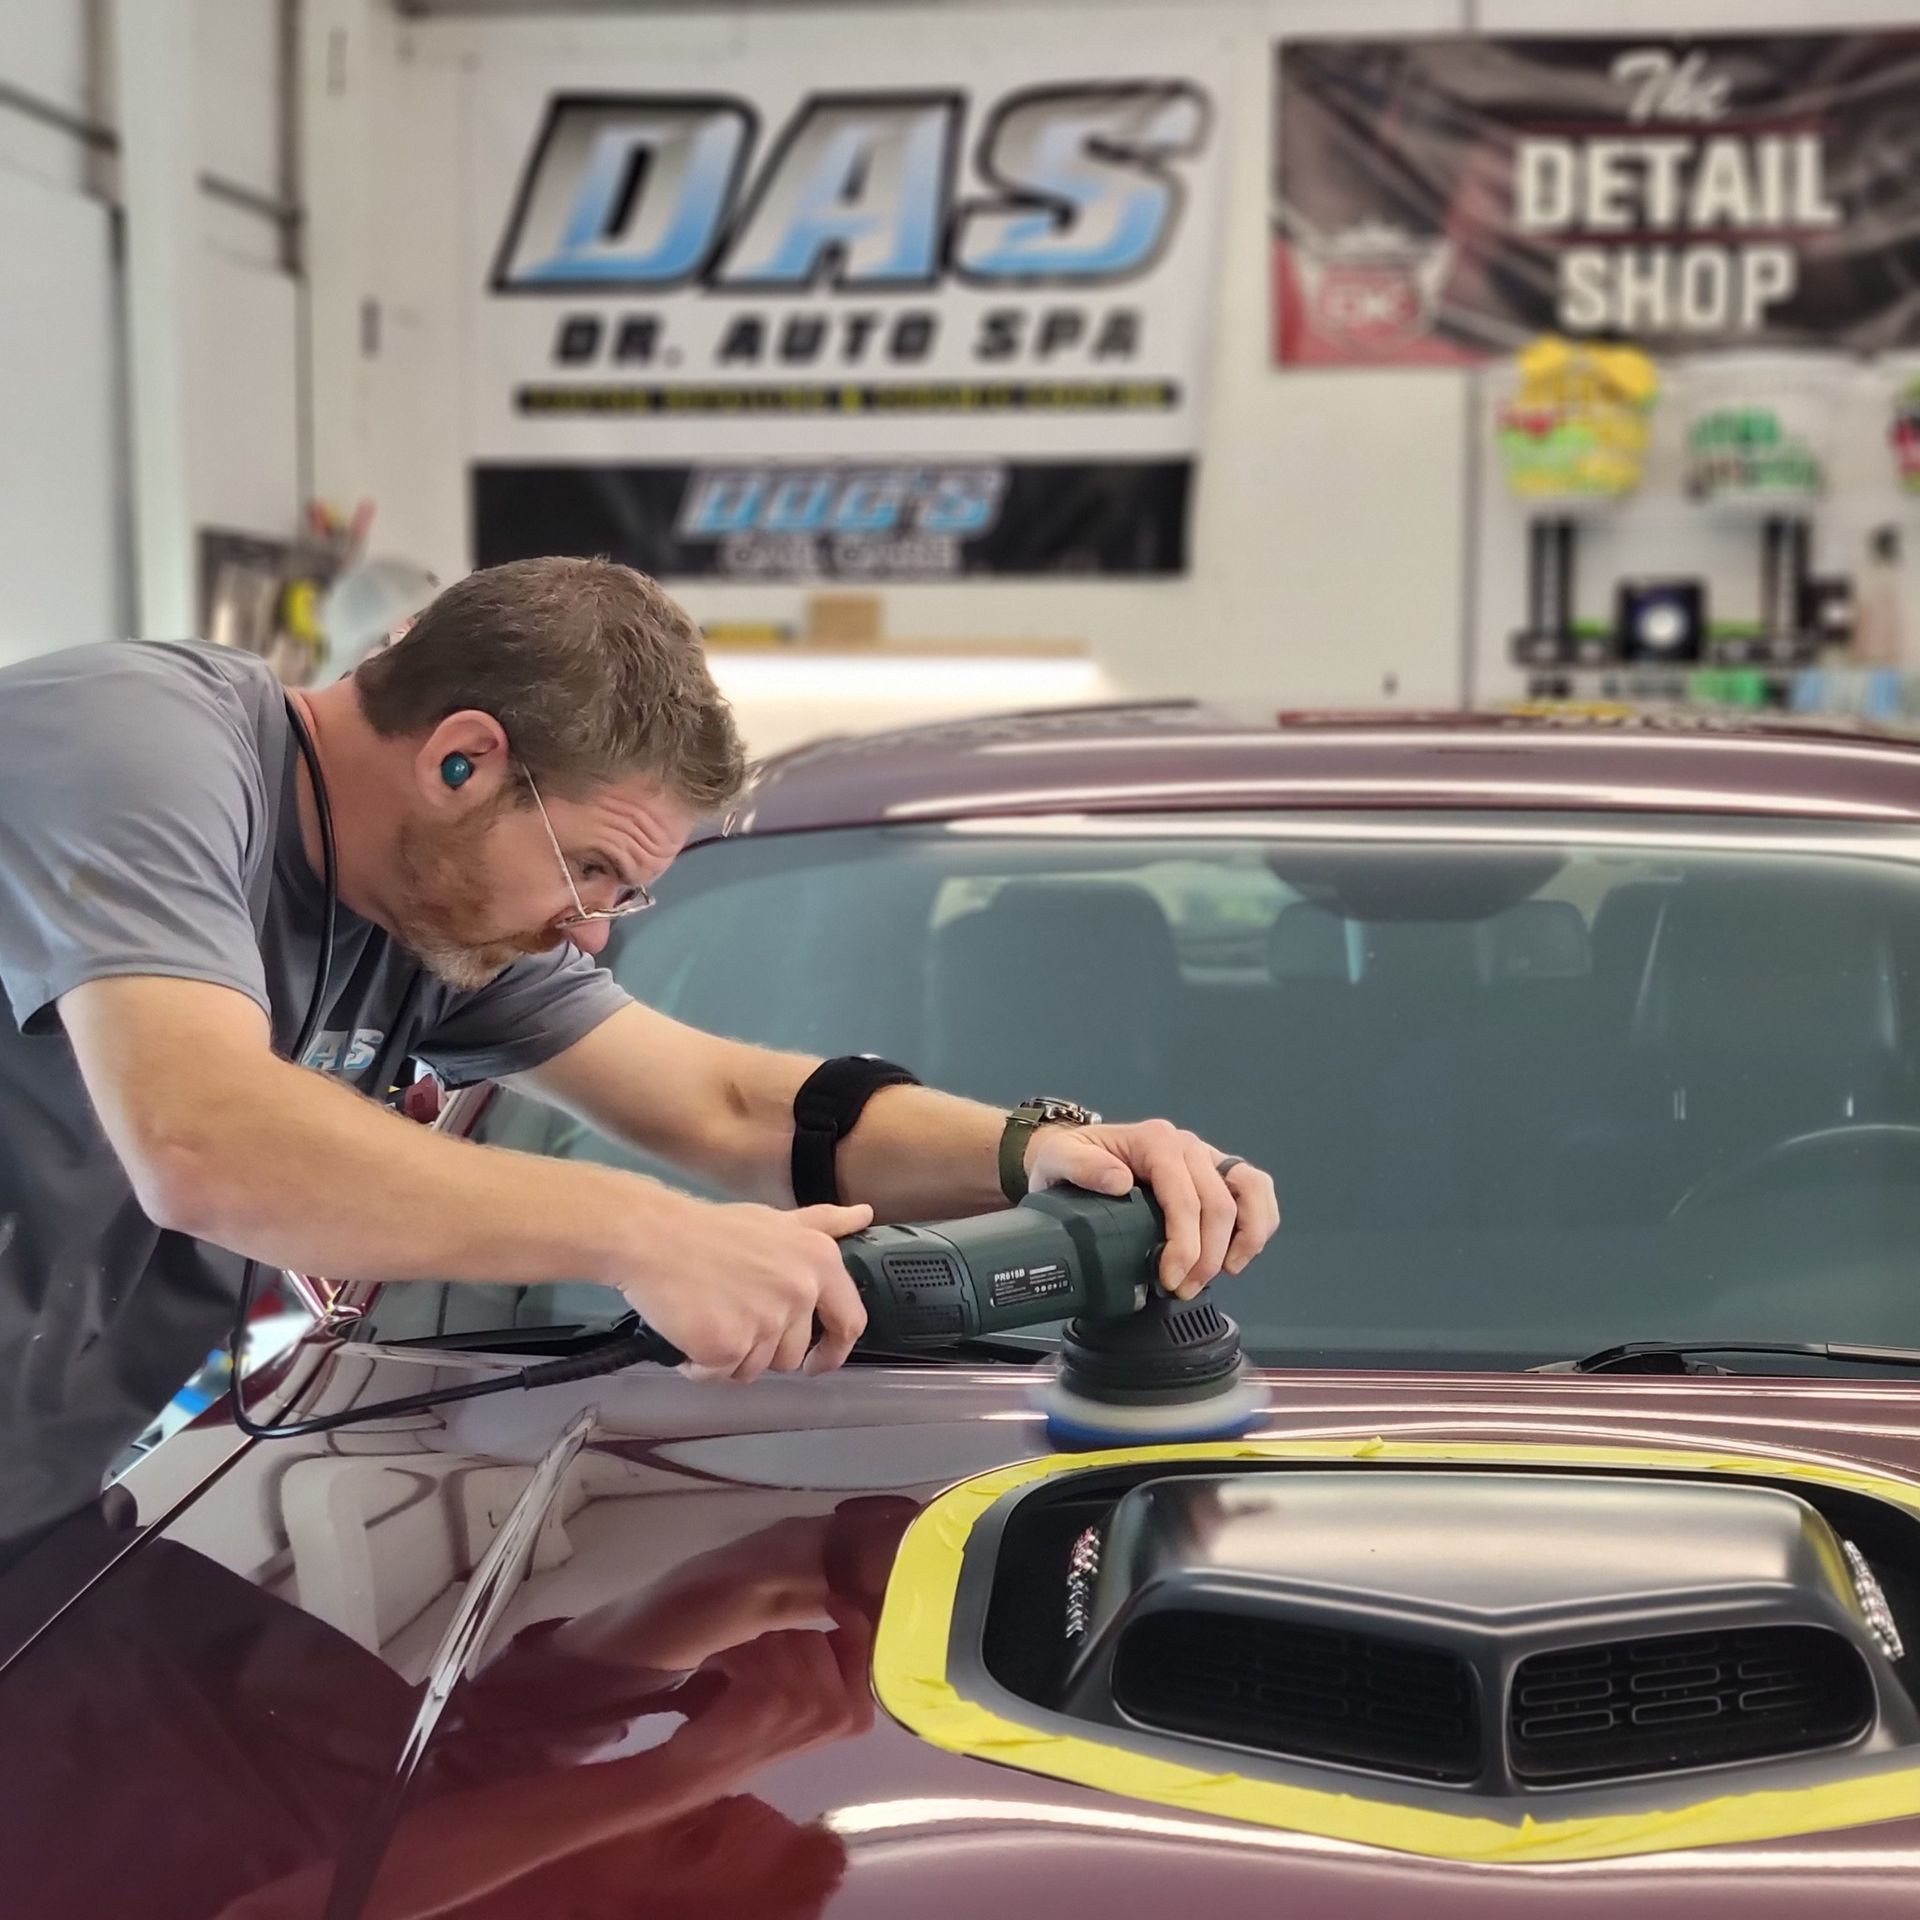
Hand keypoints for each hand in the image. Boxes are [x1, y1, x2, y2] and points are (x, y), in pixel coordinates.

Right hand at [614, 1199, 870, 1380]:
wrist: (653, 1237)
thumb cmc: (709, 1230)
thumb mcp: (777, 1219)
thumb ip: (825, 1223)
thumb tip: (864, 1215)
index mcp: (819, 1262)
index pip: (849, 1322)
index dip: (835, 1349)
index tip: (818, 1360)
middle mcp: (799, 1292)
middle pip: (792, 1354)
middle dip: (763, 1348)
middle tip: (732, 1315)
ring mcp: (765, 1322)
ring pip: (756, 1368)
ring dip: (732, 1355)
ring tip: (708, 1315)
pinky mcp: (728, 1346)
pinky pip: (721, 1374)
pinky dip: (701, 1364)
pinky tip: (689, 1330)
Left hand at [668, 1625, 874, 1780]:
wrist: (707, 1769)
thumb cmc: (758, 1730)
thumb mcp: (809, 1701)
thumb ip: (831, 1665)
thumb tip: (845, 1608)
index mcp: (856, 1714)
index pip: (864, 1644)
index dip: (849, 1615)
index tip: (831, 1601)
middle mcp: (840, 1713)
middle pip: (814, 1638)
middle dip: (782, 1646)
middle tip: (759, 1678)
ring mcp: (807, 1707)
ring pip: (782, 1641)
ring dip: (752, 1653)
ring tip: (739, 1682)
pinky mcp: (770, 1701)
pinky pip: (753, 1651)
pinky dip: (728, 1659)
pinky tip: (721, 1682)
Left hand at [1026, 1121, 1279, 1298]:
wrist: (1072, 1156)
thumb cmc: (1066, 1160)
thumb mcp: (1058, 1159)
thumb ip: (1081, 1166)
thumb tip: (1120, 1182)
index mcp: (1155, 1141)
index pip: (1185, 1197)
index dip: (1185, 1244)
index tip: (1170, 1279)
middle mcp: (1187, 1145)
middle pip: (1219, 1203)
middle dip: (1208, 1256)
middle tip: (1183, 1289)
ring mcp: (1206, 1157)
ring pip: (1250, 1190)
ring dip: (1245, 1238)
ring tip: (1224, 1273)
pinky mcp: (1216, 1172)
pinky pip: (1255, 1189)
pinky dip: (1259, 1222)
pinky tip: (1239, 1254)